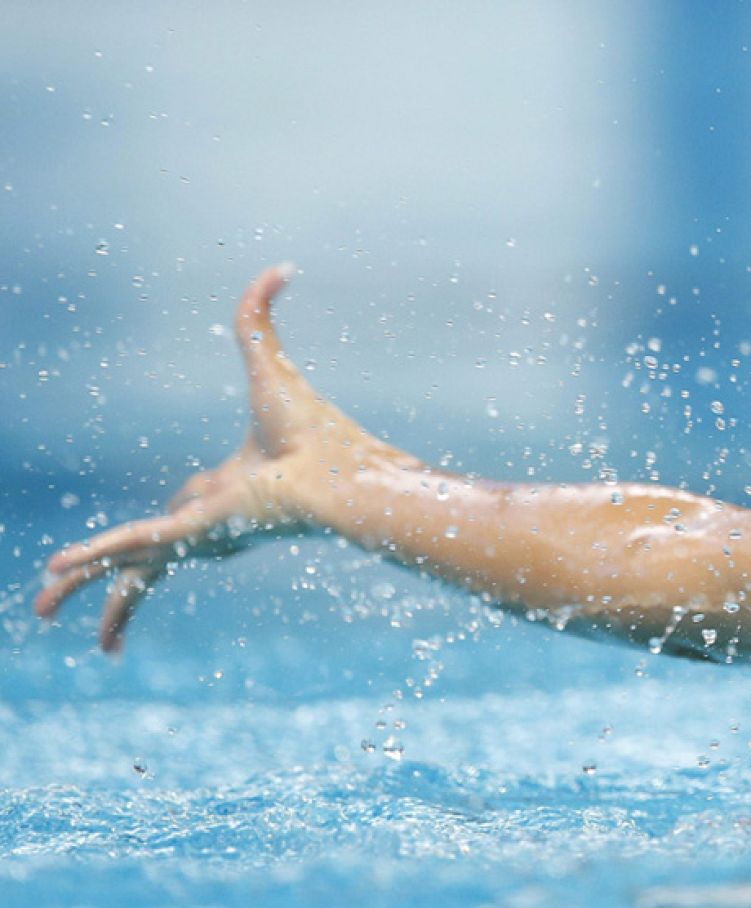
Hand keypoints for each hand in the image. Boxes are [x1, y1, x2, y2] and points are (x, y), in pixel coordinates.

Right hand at [36, 265, 373, 650]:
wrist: (341, 475)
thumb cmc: (320, 432)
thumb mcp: (270, 365)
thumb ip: (259, 318)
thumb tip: (280, 266)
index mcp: (230, 490)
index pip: (186, 510)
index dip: (171, 518)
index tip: (168, 527)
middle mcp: (211, 519)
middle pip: (147, 552)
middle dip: (107, 573)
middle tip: (67, 590)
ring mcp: (200, 533)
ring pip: (130, 566)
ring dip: (85, 585)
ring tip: (42, 609)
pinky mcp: (193, 534)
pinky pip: (133, 548)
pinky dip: (95, 557)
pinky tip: (54, 574)